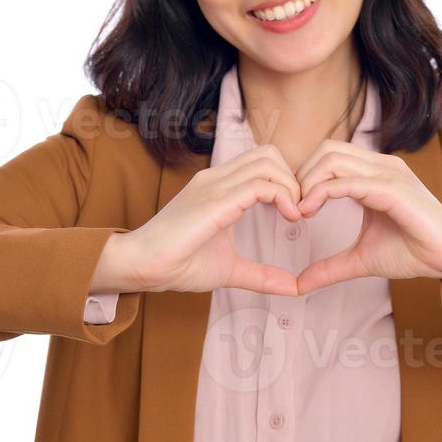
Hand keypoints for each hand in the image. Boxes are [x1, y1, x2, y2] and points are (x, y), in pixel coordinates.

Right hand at [119, 144, 304, 295]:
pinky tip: (289, 217)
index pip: (262, 161)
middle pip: (269, 153)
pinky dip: (283, 196)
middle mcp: (217, 178)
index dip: (287, 180)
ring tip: (295, 215)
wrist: (142, 265)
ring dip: (291, 186)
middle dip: (293, 177)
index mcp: (219, 186)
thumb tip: (293, 288)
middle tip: (300, 210)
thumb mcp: (230, 269)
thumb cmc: (179, 264)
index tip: (295, 212)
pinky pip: (259, 184)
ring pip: (268, 162)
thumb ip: (261, 275)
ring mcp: (215, 185)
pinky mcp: (215, 201)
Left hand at [293, 140, 441, 294]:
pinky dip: (322, 192)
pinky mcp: (393, 188)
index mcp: (373, 174)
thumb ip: (330, 267)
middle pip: (326, 149)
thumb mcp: (361, 258)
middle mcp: (380, 166)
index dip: (305, 177)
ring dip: (308, 182)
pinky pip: (348, 181)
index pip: (328, 156)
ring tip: (301, 211)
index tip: (294, 209)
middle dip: (302, 176)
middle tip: (293, 208)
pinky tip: (309, 212)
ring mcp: (388, 173)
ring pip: (333, 158)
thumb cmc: (414, 251)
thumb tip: (300, 285)